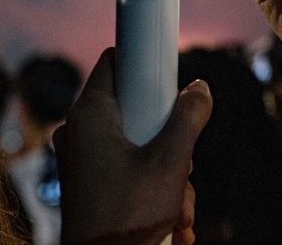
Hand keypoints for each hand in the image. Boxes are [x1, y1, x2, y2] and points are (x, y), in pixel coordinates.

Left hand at [54, 49, 211, 244]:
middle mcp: (81, 132)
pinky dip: (155, 189)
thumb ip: (188, 118)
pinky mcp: (92, 183)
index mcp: (90, 115)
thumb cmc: (125, 219)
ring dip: (170, 174)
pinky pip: (130, 169)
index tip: (171, 76)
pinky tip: (174, 220)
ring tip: (178, 208)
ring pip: (140, 144)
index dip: (145, 62)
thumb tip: (199, 89)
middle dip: (171, 139)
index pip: (115, 60)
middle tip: (182, 166)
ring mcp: (85, 159)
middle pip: (137, 108)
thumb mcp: (171, 163)